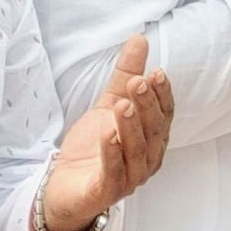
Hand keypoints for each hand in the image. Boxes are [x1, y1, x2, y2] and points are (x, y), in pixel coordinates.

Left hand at [42, 34, 174, 230]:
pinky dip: (112, 154)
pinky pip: (113, 172)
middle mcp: (147, 158)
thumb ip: (125, 75)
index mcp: (152, 138)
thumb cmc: (93, 148)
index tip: (156, 73)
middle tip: (137, 83)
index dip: (162, 95)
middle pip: (153, 131)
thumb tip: (139, 39)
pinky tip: (108, 136)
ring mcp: (130, 177)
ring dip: (131, 127)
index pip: (164, 115)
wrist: (65, 187)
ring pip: (137, 151)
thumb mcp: (109, 104)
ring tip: (122, 105)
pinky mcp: (107, 191)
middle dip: (147, 106)